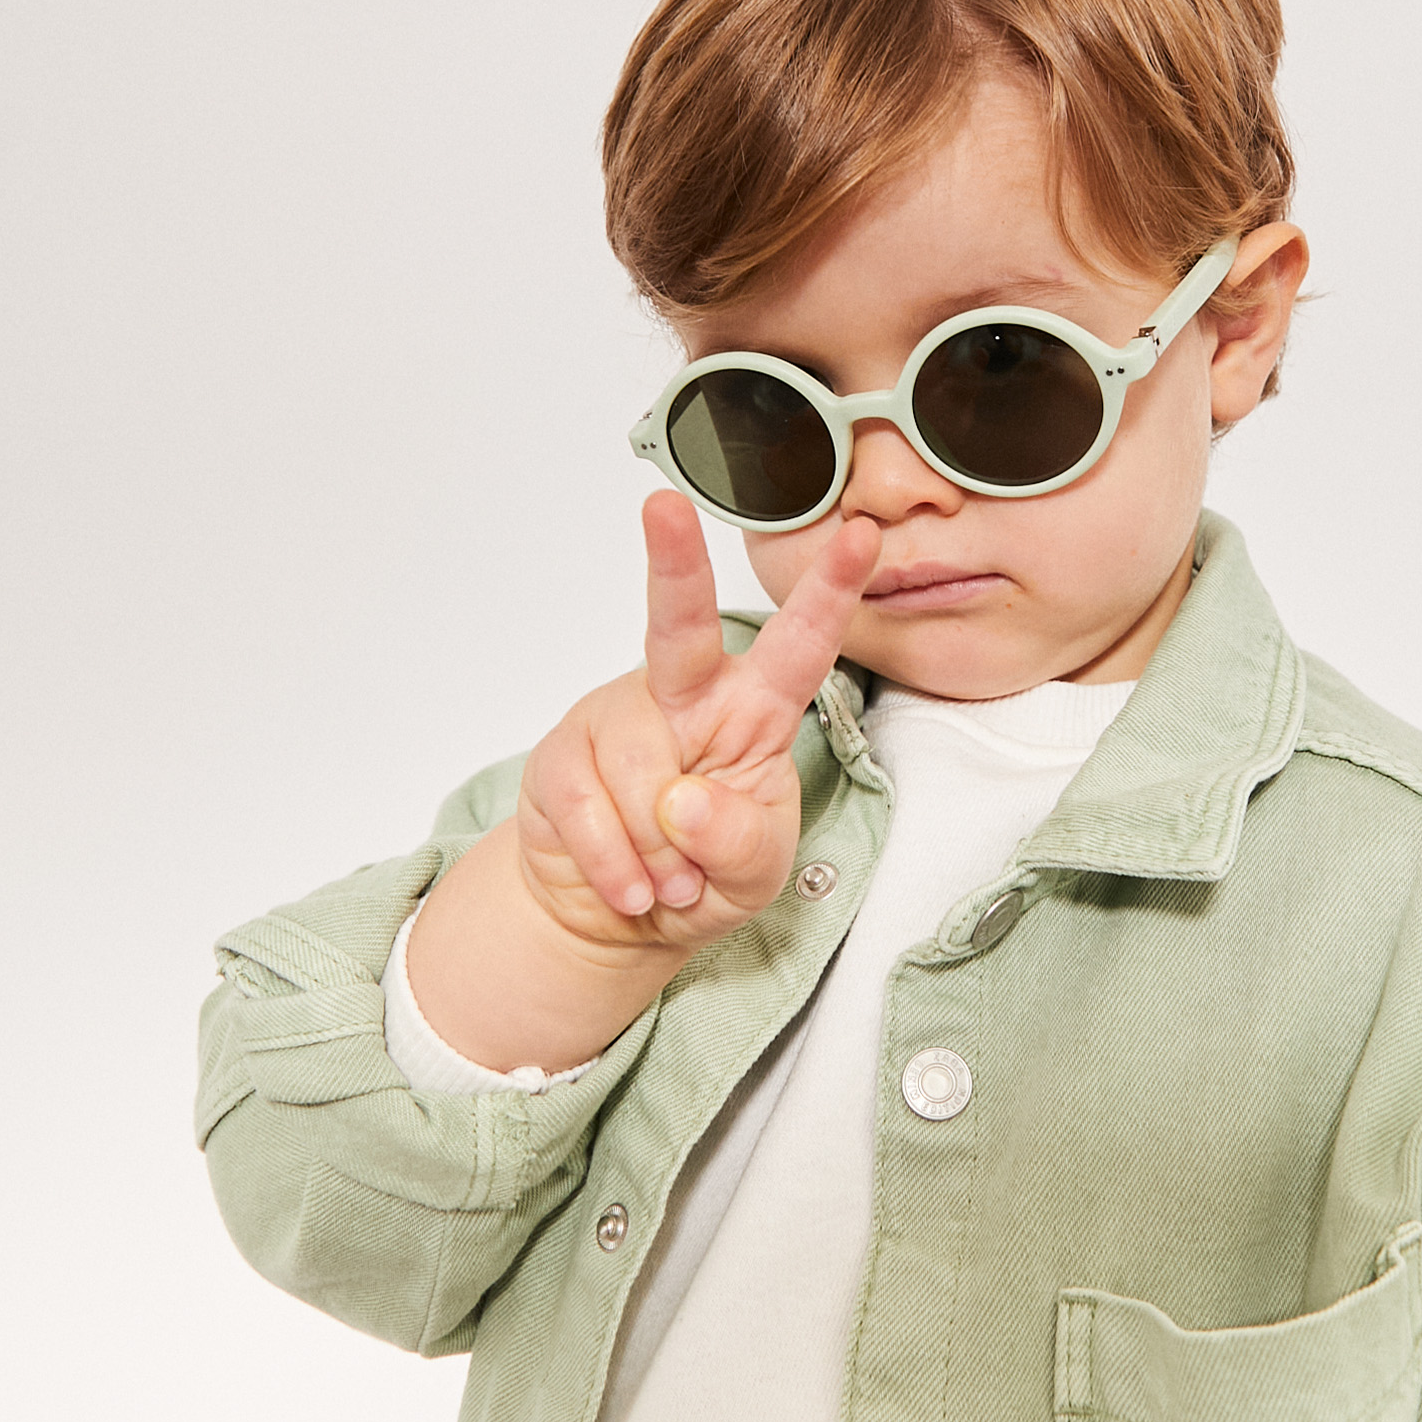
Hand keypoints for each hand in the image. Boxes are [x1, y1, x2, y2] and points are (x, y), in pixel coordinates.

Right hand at [406, 492, 876, 1073]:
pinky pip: (587, 811)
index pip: (799, 647)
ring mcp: (615, 719)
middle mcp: (683, 695)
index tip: (861, 534)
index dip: (829, 592)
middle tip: (663, 505)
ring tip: (671, 881)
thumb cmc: (703, 873)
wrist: (615, 916)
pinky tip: (629, 888)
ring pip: (638, 772)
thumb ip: (739, 841)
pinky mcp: (560, 758)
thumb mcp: (752, 874)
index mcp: (752, 709)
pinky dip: (615, 866)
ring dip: (660, 853)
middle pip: (679, 624)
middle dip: (674, 563)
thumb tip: (681, 802)